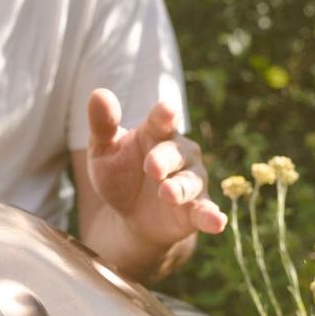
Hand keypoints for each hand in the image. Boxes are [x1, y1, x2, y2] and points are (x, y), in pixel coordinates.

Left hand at [86, 88, 226, 246]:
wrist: (128, 214)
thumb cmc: (118, 173)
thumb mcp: (102, 150)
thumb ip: (102, 124)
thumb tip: (98, 94)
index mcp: (156, 133)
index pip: (162, 120)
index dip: (164, 115)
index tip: (166, 110)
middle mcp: (180, 154)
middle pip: (177, 152)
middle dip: (165, 159)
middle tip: (151, 167)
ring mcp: (190, 181)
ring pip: (191, 181)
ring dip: (181, 188)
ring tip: (167, 193)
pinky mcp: (195, 211)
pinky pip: (206, 211)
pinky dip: (211, 216)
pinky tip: (216, 222)